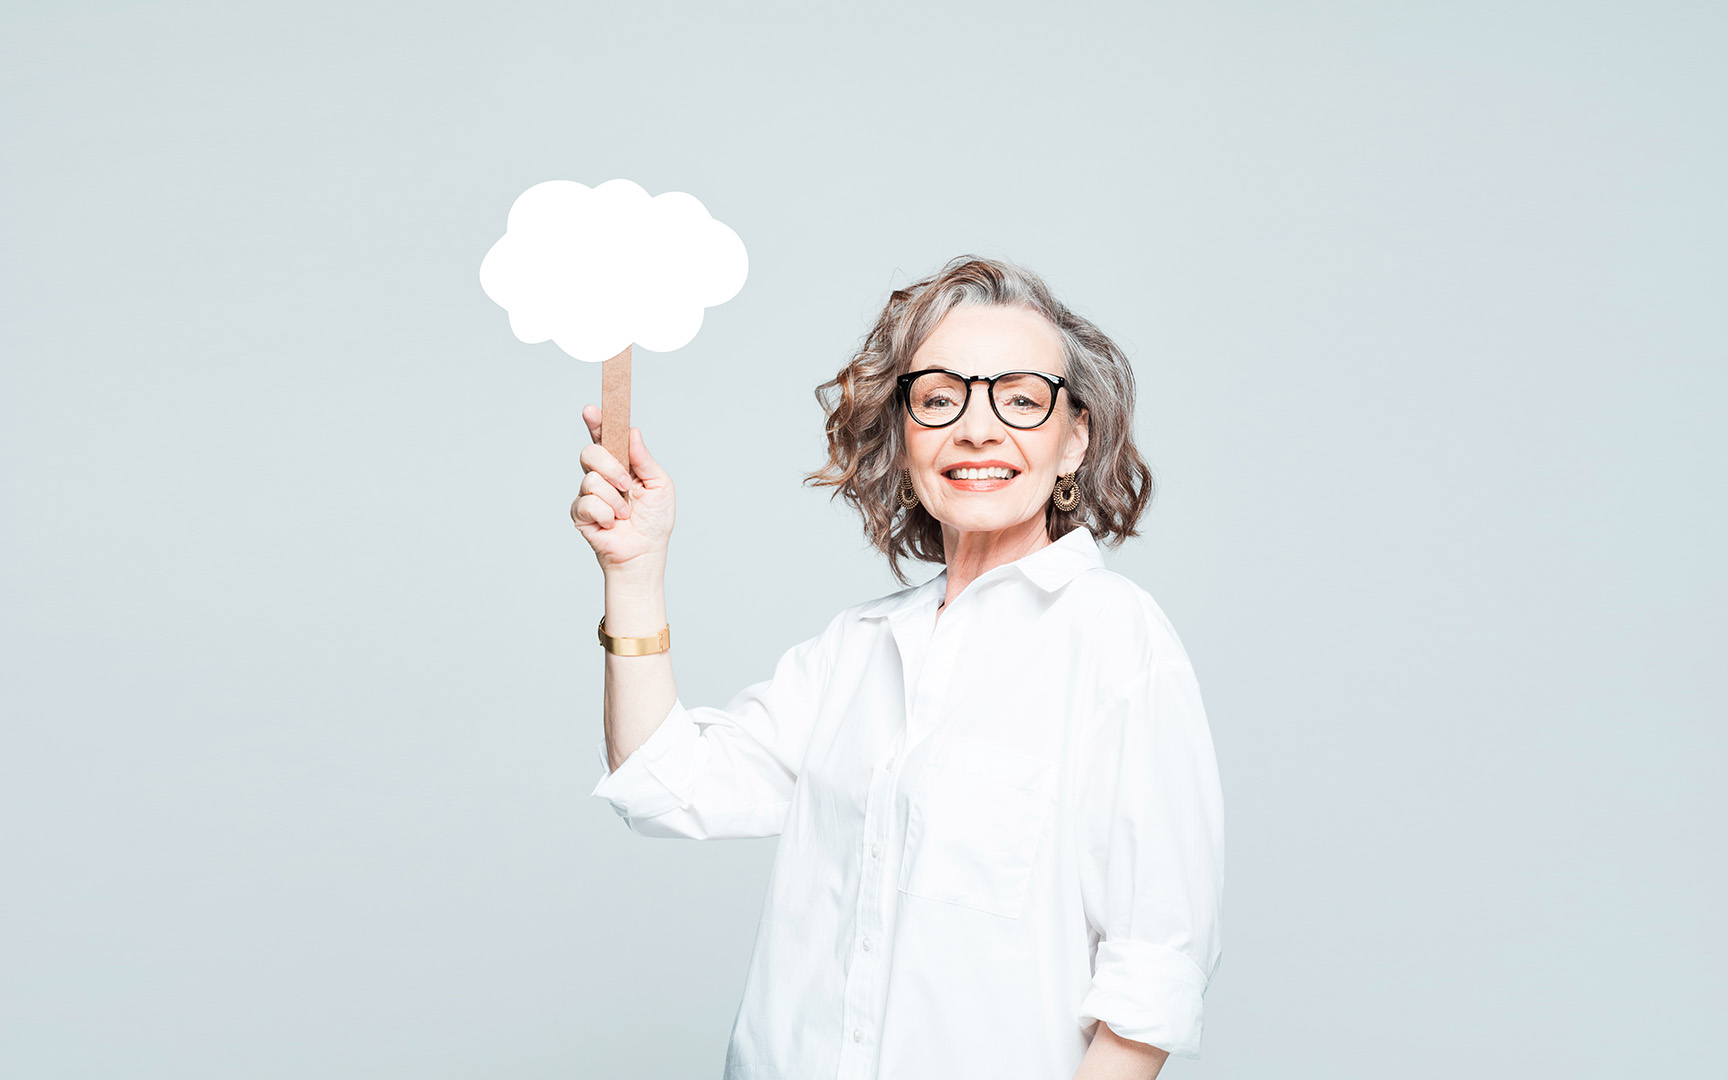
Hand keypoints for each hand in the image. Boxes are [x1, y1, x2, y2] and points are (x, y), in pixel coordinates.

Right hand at [570, 404, 674, 575]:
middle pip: (590, 452)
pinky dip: (606, 515)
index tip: (591, 410)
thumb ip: (645, 458)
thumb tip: (632, 431)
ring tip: (625, 514)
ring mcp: (588, 494)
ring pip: (591, 480)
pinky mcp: (580, 513)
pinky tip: (612, 524)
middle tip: (627, 484)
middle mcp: (602, 475)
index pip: (605, 437)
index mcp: (621, 464)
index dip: (597, 422)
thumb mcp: (660, 485)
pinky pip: (587, 503)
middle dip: (610, 466)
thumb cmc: (655, 521)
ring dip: (614, 499)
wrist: (645, 553)